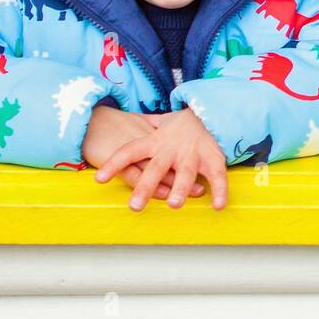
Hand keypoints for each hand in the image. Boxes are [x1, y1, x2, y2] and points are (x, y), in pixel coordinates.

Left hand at [94, 107, 228, 210]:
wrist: (208, 111)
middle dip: (146, 187)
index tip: (99, 180)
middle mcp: (171, 149)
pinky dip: (219, 191)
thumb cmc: (179, 125)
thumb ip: (139, 128)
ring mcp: (192, 154)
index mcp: (155, 141)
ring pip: (185, 173)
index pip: (130, 152)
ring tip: (174, 204)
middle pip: (156, 168)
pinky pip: (217, 176)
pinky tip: (218, 205)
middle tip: (135, 206)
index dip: (114, 164)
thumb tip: (116, 125)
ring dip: (180, 189)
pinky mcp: (212, 159)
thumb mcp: (157, 124)